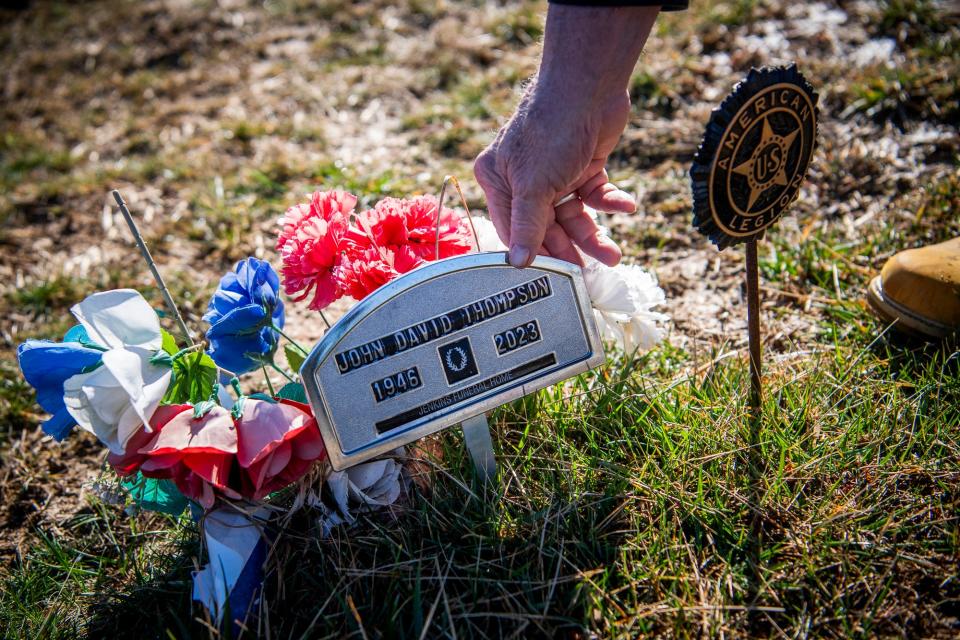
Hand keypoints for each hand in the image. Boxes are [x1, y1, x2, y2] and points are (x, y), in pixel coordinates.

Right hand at [473, 5, 658, 267]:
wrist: (589, 85)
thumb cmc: (550, 131)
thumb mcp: (534, 186)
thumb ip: (528, 227)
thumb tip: (518, 264)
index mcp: (499, 181)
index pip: (512, 230)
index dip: (533, 254)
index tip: (552, 280)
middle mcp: (523, 179)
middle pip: (546, 227)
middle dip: (569, 248)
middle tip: (587, 275)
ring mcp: (554, 173)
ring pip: (573, 216)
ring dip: (594, 234)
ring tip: (614, 255)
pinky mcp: (583, 165)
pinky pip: (595, 194)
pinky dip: (610, 202)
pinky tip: (626, 206)